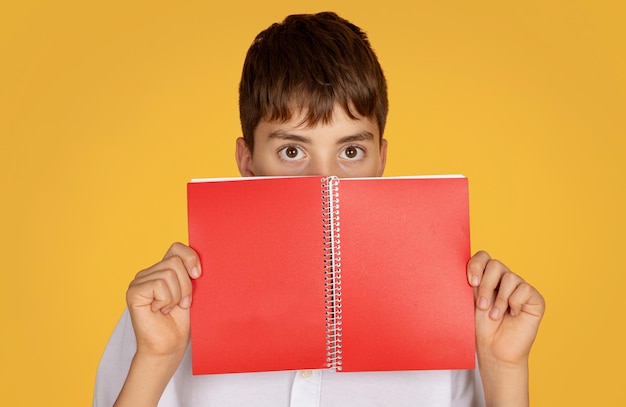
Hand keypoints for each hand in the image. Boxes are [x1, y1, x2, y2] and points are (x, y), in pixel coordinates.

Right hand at [126, 242, 201, 357]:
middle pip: (175, 261)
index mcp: (162, 270)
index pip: (176, 247)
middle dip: (186, 285)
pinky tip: (159, 311)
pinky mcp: (134, 292)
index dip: (190, 258)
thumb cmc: (180, 322)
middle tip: (181, 303)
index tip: (198, 275)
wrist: (169, 346)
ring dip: (176, 295)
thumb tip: (200, 258)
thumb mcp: (190, 292)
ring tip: (169, 309)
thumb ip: (189, 272)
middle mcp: (148, 273)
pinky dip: (166, 300)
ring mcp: (139, 281)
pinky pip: (159, 285)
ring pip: (169, 273)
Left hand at [468, 251, 544, 367]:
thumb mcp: (469, 300)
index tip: (470, 282)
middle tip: (482, 305)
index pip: (483, 257)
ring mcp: (520, 288)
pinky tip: (513, 314)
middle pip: (496, 264)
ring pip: (510, 277)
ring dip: (499, 299)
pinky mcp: (534, 299)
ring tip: (495, 316)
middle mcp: (504, 279)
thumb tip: (456, 263)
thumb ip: (469, 281)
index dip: (476, 265)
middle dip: (485, 286)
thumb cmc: (479, 326)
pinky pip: (525, 289)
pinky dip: (515, 303)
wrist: (493, 349)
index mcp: (487, 277)